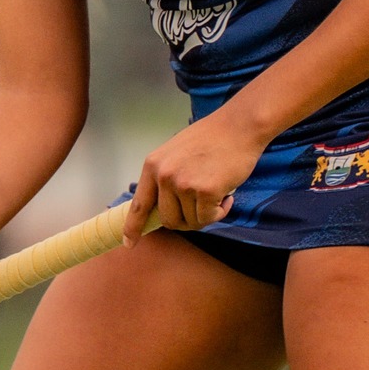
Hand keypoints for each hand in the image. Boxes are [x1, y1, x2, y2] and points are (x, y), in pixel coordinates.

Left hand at [126, 107, 266, 238]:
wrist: (239, 125)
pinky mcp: (205, 191)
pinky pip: (209, 218)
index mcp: (153, 165)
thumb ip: (165, 178)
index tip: (128, 243)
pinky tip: (227, 194)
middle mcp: (164, 175)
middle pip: (169, 220)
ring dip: (207, 214)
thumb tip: (162, 209)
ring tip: (218, 192)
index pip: (139, 205)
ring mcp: (184, 183)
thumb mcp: (175, 153)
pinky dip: (220, 212)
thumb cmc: (211, 139)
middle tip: (203, 208)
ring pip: (191, 221)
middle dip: (186, 221)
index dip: (133, 227)